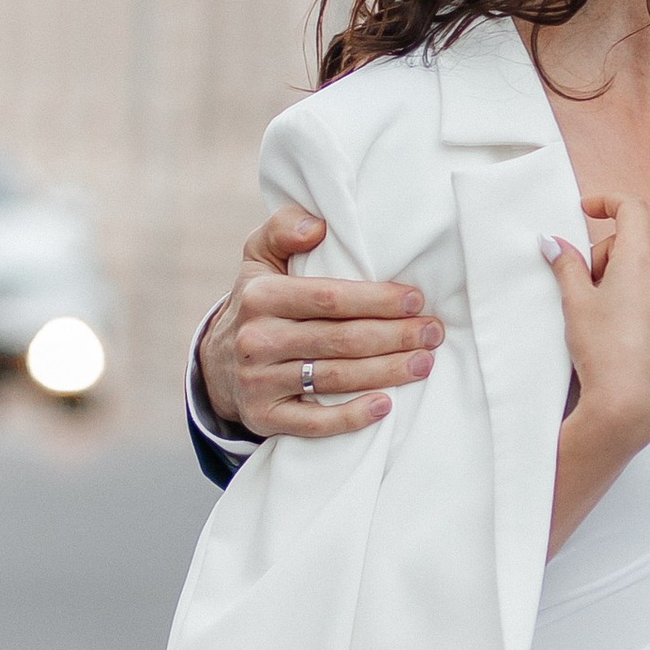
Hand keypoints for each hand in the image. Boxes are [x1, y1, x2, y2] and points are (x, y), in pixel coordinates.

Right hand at [199, 205, 442, 438]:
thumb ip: (283, 229)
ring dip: (387, 372)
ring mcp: (258, 383)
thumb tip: (317, 226)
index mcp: (260, 296)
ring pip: (335, 379)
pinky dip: (352, 417)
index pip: (330, 298)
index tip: (416, 300)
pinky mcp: (264, 418)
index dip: (377, 300)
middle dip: (395, 336)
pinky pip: (314, 424)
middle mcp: (257, 340)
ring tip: (424, 363)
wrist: (217, 364)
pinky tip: (386, 406)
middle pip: (340, 340)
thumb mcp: (259, 257)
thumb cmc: (257, 302)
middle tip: (433, 333)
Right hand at [544, 194, 649, 462]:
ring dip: (610, 278)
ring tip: (590, 314)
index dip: (608, 201)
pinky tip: (606, 327)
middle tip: (578, 287)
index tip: (585, 209)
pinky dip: (623, 296)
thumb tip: (553, 242)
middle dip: (599, 255)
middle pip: (628, 243)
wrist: (630, 401)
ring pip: (635, 269)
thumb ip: (566, 265)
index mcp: (641, 260)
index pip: (633, 210)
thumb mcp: (576, 302)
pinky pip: (644, 292)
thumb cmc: (604, 349)